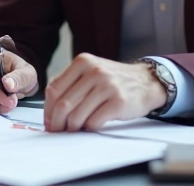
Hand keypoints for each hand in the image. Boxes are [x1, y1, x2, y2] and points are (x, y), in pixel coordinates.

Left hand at [43, 53, 165, 131]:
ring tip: (75, 129)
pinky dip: (89, 128)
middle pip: (63, 104)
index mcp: (82, 62)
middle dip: (57, 123)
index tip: (49, 121)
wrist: (146, 82)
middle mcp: (94, 71)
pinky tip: (91, 125)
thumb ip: (70, 85)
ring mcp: (107, 86)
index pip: (54, 89)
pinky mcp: (118, 102)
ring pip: (77, 115)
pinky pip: (94, 122)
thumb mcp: (91, 72)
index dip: (48, 109)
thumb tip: (50, 112)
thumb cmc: (112, 81)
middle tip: (58, 131)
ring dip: (72, 128)